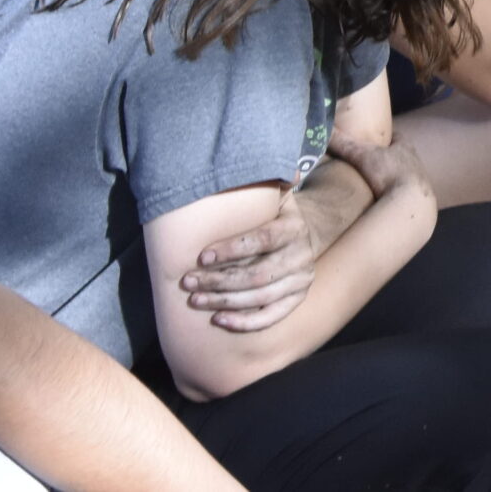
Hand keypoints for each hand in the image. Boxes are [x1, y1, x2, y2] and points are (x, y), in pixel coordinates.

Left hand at [181, 182, 348, 331]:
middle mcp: (302, 255)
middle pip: (259, 274)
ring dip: (224, 301)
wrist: (298, 241)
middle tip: (187, 282)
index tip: (201, 256)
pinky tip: (219, 320)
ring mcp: (301, 280)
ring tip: (195, 300)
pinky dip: (245, 322)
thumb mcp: (274, 197)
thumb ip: (271, 183)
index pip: (264, 239)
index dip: (232, 250)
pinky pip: (271, 316)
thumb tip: (287, 169)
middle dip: (219, 280)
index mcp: (295, 227)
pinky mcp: (296, 300)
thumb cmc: (272, 217)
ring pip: (261, 297)